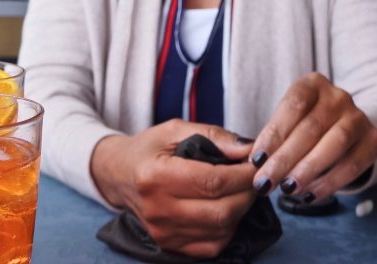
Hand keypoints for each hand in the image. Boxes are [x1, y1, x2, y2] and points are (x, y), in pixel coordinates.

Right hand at [91, 120, 255, 258]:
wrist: (120, 175)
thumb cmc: (149, 149)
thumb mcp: (176, 130)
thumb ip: (214, 136)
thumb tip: (248, 149)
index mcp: (156, 176)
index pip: (213, 182)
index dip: (243, 175)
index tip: (257, 164)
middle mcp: (158, 209)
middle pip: (221, 211)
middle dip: (247, 193)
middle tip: (254, 178)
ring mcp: (163, 232)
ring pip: (221, 230)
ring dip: (241, 210)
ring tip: (241, 190)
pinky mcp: (169, 245)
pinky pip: (212, 246)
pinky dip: (228, 228)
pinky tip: (226, 208)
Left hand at [249, 72, 376, 203]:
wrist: (346, 126)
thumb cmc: (305, 125)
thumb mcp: (288, 121)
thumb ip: (272, 137)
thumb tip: (252, 161)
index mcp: (313, 84)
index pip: (293, 105)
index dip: (274, 133)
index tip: (256, 160)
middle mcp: (339, 96)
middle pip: (311, 128)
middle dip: (285, 159)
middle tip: (265, 182)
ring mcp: (358, 117)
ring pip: (334, 144)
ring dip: (308, 170)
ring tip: (288, 189)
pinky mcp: (373, 140)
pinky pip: (352, 164)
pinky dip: (329, 182)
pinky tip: (309, 194)